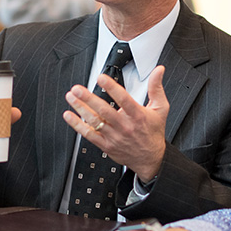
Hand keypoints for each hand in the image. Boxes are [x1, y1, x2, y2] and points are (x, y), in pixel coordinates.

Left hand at [63, 66, 167, 180]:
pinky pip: (89, 135)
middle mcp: (124, 126)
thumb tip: (158, 70)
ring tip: (71, 97)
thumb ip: (156, 88)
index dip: (111, 88)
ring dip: (80, 109)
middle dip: (88, 99)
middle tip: (77, 89)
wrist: (150, 159)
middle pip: (104, 111)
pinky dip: (78, 125)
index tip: (101, 78)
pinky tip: (69, 116)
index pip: (124, 99)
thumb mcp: (160, 109)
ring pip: (95, 121)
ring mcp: (114, 136)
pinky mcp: (106, 145)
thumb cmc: (153, 132)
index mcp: (138, 116)